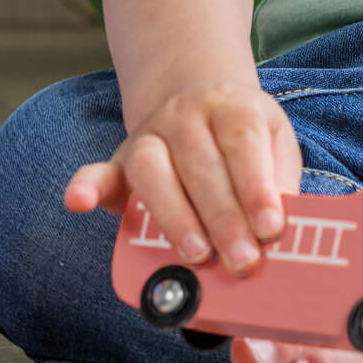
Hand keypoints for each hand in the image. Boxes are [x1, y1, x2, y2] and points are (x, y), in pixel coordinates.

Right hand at [64, 79, 301, 273]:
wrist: (199, 101)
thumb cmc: (244, 139)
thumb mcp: (275, 145)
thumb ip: (280, 182)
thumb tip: (283, 234)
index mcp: (232, 106)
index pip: (243, 144)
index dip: (256, 187)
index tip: (271, 228)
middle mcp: (186, 114)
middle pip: (201, 164)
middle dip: (223, 219)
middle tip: (242, 261)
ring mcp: (149, 134)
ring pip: (152, 170)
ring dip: (174, 217)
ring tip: (197, 256)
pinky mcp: (120, 160)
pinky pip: (99, 171)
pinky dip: (87, 187)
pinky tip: (79, 203)